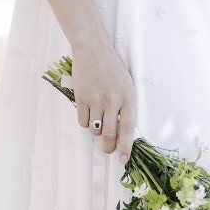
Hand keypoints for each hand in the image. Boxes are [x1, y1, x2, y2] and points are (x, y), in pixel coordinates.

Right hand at [71, 35, 136, 163]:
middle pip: (109, 134)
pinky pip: (82, 122)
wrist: (93, 49)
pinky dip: (85, 122)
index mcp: (128, 97)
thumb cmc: (112, 68)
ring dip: (97, 131)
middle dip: (108, 147)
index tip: (123, 160)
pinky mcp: (81, 98)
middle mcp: (113, 100)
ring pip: (95, 129)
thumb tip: (120, 132)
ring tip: (99, 119)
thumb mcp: (126, 85)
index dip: (126, 147)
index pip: (128, 128)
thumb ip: (124, 106)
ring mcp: (96, 99)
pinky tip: (88, 112)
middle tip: (108, 149)